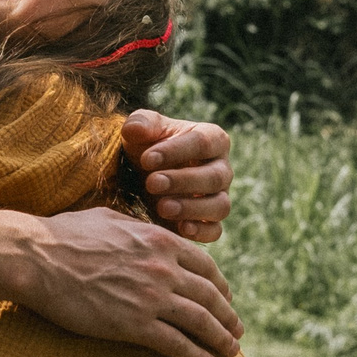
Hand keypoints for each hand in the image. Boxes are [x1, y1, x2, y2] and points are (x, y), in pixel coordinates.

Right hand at [17, 205, 242, 356]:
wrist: (37, 258)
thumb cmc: (63, 236)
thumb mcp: (109, 219)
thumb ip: (136, 230)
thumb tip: (143, 234)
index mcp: (159, 240)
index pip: (205, 266)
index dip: (220, 285)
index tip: (225, 298)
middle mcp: (163, 268)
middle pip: (211, 296)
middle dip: (228, 315)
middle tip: (236, 330)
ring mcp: (151, 297)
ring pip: (201, 322)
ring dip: (221, 339)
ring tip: (230, 351)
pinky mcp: (134, 325)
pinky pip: (177, 345)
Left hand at [122, 110, 233, 242]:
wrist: (144, 175)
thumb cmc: (149, 145)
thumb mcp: (143, 129)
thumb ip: (140, 123)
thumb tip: (134, 129)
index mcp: (213, 139)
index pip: (202, 143)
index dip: (175, 151)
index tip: (147, 159)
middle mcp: (222, 169)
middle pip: (214, 177)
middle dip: (182, 181)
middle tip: (152, 183)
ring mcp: (219, 197)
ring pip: (219, 206)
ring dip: (191, 208)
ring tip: (162, 207)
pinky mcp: (209, 222)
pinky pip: (214, 230)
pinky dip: (201, 232)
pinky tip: (181, 229)